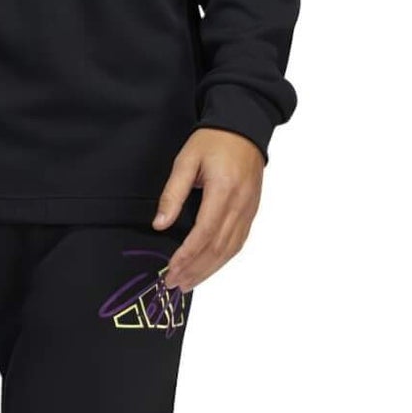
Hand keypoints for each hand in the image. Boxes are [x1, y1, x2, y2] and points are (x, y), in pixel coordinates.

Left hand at [152, 128, 264, 292]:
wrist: (244, 128)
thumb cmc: (213, 140)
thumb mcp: (185, 160)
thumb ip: (172, 194)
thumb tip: (160, 225)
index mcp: (224, 191)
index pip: (204, 233)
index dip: (187, 255)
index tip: (170, 269)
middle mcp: (240, 205)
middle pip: (217, 247)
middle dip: (195, 269)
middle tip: (173, 284)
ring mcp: (249, 210)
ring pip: (230, 249)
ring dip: (208, 270)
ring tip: (188, 283)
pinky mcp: (251, 211)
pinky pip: (239, 242)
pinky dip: (223, 259)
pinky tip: (209, 268)